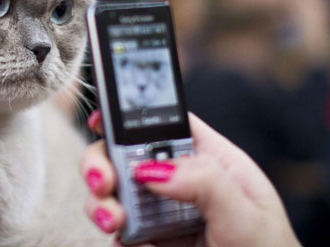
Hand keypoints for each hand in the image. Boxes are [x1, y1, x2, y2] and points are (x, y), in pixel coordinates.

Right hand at [80, 110, 299, 246]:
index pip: (163, 123)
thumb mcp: (247, 214)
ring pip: (114, 191)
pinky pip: (119, 230)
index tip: (101, 120)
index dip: (129, 114)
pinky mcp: (151, 240)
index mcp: (208, 158)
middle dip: (102, 163)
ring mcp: (162, 211)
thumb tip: (152, 169)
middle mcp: (179, 180)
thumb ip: (205, 183)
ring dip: (101, 203)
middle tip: (104, 183)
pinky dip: (116, 235)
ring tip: (113, 222)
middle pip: (125, 154)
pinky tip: (128, 243)